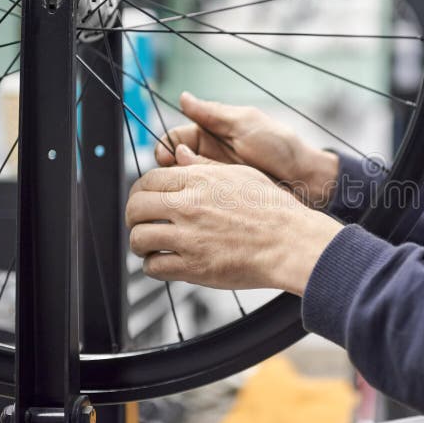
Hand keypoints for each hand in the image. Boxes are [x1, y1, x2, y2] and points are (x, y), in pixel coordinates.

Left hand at [126, 147, 343, 294]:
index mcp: (199, 180)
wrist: (290, 241)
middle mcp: (189, 206)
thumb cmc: (273, 209)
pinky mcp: (194, 266)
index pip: (148, 181)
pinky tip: (163, 263)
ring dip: (140, 244)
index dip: (140, 191)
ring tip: (149, 247)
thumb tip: (181, 155)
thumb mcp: (240, 174)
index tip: (143, 201)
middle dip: (133, 216)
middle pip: (136, 208)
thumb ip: (205, 165)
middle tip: (140, 223)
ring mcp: (189, 237)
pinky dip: (153, 266)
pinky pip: (154, 267)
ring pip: (139, 238)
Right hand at [156, 92, 338, 208]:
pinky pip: (202, 199)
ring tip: (194, 186)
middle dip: (171, 169)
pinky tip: (200, 202)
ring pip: (185, 183)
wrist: (305, 179)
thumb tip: (183, 98)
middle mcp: (209, 156)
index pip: (176, 138)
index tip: (165, 156)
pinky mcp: (223, 199)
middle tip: (176, 175)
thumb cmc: (280, 146)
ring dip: (184, 184)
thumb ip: (212, 114)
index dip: (166, 146)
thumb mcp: (245, 124)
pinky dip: (197, 200)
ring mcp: (216, 178)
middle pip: (174, 162)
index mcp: (212, 133)